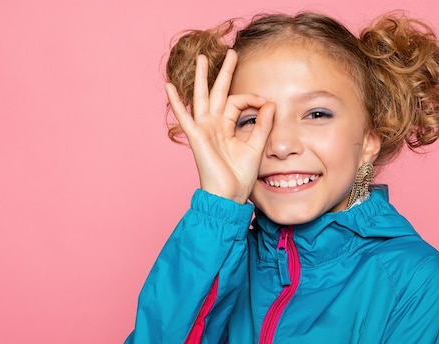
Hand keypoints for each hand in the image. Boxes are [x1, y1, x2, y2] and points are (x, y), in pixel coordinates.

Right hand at [165, 49, 274, 203]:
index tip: (265, 104)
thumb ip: (263, 125)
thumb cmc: (240, 176)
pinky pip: (184, 116)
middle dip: (224, 72)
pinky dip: (176, 102)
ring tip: (202, 58)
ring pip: (202, 97)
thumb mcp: (256, 146)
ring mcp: (204, 129)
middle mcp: (214, 125)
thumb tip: (270, 103)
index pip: (238, 103)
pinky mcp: (196, 136)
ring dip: (202, 77)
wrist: (229, 195)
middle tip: (231, 53)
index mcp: (227, 127)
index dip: (252, 98)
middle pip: (218, 92)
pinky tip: (168, 86)